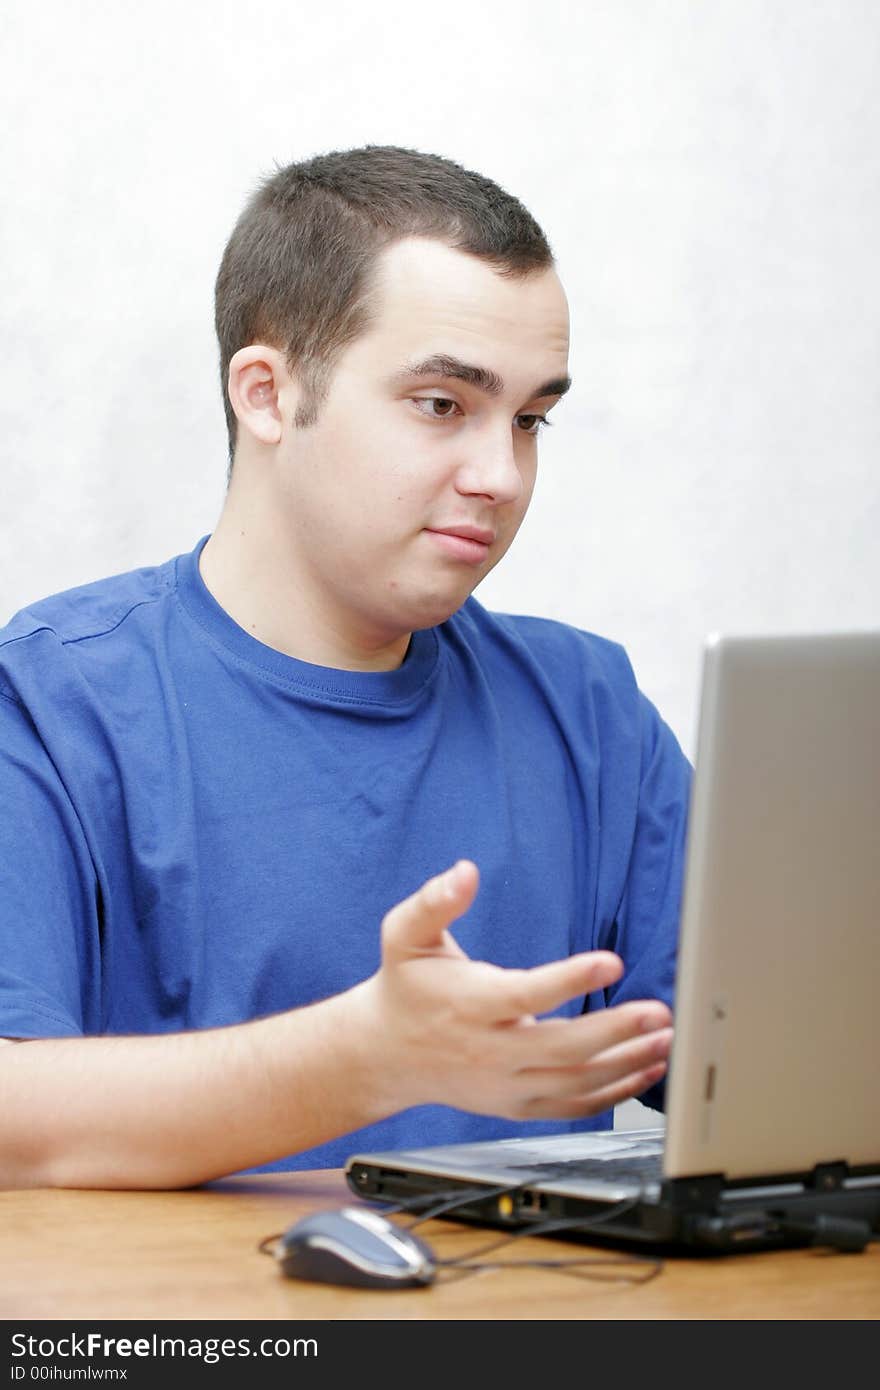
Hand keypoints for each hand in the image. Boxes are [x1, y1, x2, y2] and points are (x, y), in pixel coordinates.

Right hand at [360, 860, 672, 1120]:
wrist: (385, 1053)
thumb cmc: (406, 986)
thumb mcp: (406, 934)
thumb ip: (435, 900)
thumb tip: (465, 872)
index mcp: (467, 1005)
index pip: (525, 994)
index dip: (570, 980)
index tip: (612, 963)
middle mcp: (488, 1052)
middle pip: (562, 1048)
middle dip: (617, 1031)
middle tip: (658, 1012)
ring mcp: (504, 1086)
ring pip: (574, 1083)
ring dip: (626, 1063)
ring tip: (664, 1039)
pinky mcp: (516, 1106)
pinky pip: (572, 1107)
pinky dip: (614, 1094)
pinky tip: (644, 1071)